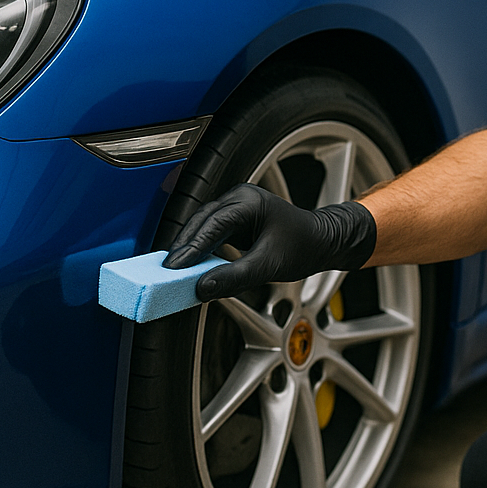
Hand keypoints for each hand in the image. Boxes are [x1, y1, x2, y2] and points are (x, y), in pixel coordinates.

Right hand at [164, 183, 376, 300]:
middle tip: (165, 272)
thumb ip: (235, 277)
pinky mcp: (232, 220)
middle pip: (200, 221)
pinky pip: (208, 232)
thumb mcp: (269, 266)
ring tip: (171, 271)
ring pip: (201, 226)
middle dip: (183, 247)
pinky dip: (197, 248)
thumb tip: (202, 288)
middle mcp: (238, 199)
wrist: (321, 241)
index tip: (173, 268)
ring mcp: (234, 207)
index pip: (211, 224)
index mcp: (248, 201)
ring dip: (187, 248)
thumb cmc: (302, 247)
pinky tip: (188, 265)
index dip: (190, 247)